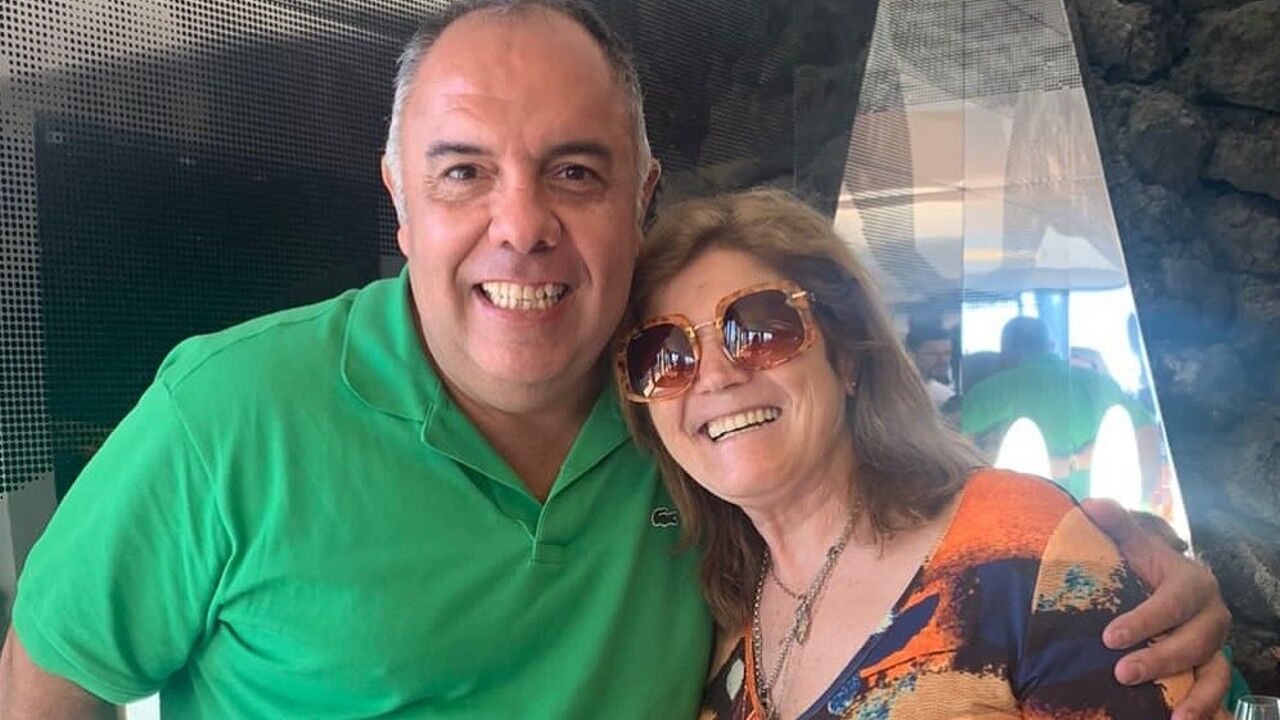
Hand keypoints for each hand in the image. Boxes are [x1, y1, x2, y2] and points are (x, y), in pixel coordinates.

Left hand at [1081, 498, 1231, 719]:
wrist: (1161, 585)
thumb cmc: (1141, 566)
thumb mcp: (1131, 545)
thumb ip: (1116, 526)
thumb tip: (1094, 506)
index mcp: (1194, 582)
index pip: (1173, 602)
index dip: (1145, 621)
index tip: (1109, 637)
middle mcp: (1212, 615)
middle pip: (1195, 641)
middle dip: (1161, 659)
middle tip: (1121, 673)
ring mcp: (1216, 644)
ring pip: (1213, 670)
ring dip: (1196, 696)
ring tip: (1173, 718)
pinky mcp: (1212, 667)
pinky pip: (1217, 690)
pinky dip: (1206, 708)